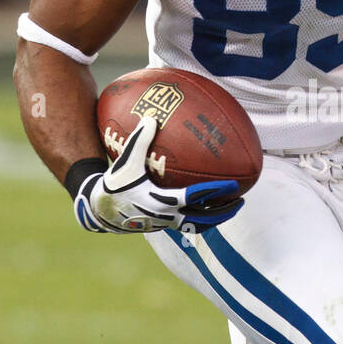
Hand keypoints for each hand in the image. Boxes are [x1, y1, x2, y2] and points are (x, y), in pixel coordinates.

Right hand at [74, 116, 243, 233]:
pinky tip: (209, 207)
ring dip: (217, 218)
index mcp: (161, 201)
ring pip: (198, 225)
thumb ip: (139, 140)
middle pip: (204, 218)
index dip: (216, 191)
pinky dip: (202, 217)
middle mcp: (167, 216)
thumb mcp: (125, 161)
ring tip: (233, 207)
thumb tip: (152, 117)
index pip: (195, 196)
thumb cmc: (115, 183)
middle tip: (241, 199)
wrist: (102, 210)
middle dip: (224, 210)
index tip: (234, 184)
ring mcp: (166, 224)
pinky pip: (189, 224)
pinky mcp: (164, 226)